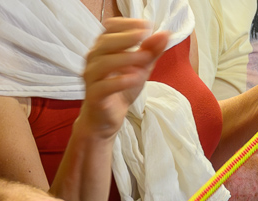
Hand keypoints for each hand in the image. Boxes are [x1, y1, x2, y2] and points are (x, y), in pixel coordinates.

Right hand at [78, 18, 169, 138]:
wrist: (106, 118)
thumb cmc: (120, 89)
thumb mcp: (140, 68)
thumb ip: (151, 52)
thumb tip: (165, 34)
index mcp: (103, 49)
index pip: (109, 28)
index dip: (127, 24)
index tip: (147, 26)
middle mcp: (93, 60)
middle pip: (105, 42)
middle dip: (127, 38)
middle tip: (146, 36)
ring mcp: (91, 78)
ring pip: (104, 63)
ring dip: (126, 58)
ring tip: (145, 58)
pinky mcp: (94, 96)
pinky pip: (104, 86)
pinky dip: (120, 80)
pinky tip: (135, 78)